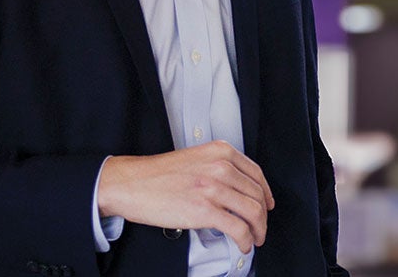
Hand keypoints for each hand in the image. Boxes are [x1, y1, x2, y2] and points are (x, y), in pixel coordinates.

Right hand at [97, 141, 274, 250]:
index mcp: (221, 152)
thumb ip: (219, 168)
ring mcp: (214, 188)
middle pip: (257, 195)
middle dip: (263, 216)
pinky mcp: (205, 210)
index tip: (267, 204)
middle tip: (260, 228)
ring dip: (258, 230)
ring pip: (253, 213)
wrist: (130, 183)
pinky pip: (238, 228)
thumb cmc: (157, 175)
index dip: (266, 193)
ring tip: (254, 239)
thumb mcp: (195, 159)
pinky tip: (243, 244)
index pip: (256, 174)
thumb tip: (238, 190)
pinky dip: (246, 240)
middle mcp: (221, 167)